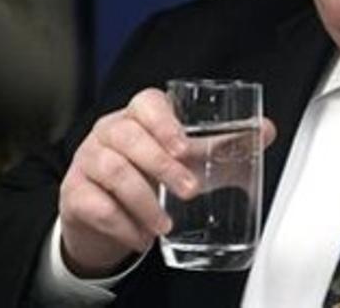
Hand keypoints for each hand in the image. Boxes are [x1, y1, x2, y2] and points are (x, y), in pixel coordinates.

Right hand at [58, 87, 276, 276]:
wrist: (106, 213)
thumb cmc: (149, 173)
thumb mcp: (184, 157)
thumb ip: (222, 143)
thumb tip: (265, 130)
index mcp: (137, 116)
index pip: (145, 102)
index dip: (165, 122)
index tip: (186, 147)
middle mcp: (108, 132)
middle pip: (128, 137)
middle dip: (161, 166)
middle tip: (190, 191)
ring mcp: (87, 161)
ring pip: (112, 171)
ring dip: (144, 202)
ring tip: (165, 225)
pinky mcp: (74, 193)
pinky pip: (95, 205)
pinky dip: (122, 224)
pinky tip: (141, 238)